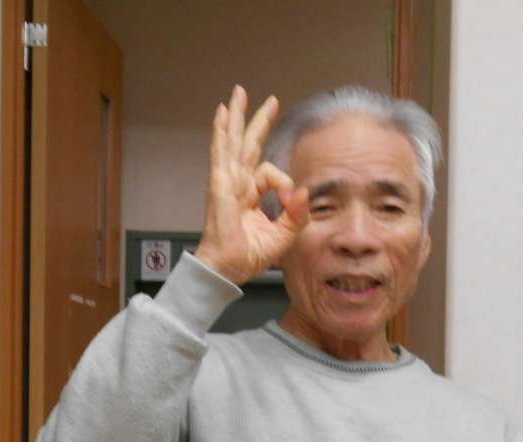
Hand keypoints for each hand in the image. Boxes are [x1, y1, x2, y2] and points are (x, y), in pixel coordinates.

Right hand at [193, 85, 309, 284]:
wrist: (228, 268)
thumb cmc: (248, 255)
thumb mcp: (284, 235)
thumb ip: (297, 214)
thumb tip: (303, 190)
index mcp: (251, 196)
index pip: (270, 174)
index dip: (284, 181)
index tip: (289, 198)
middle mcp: (238, 185)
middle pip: (249, 145)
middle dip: (258, 121)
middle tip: (270, 101)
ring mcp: (227, 182)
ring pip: (234, 141)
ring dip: (237, 116)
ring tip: (239, 93)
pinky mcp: (220, 183)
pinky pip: (221, 151)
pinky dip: (221, 131)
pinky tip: (222, 112)